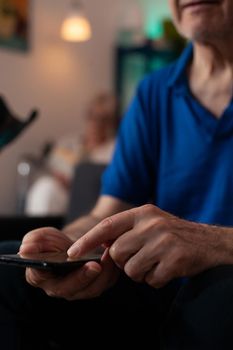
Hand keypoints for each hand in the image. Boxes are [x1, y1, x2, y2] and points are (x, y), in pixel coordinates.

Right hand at [19, 227, 119, 298]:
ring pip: (90, 290)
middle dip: (82, 278)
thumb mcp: (45, 236)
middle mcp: (58, 288)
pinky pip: (104, 284)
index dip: (46, 270)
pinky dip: (110, 271)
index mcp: (39, 275)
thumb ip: (35, 240)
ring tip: (107, 257)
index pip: (39, 275)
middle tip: (94, 265)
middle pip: (68, 289)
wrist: (77, 244)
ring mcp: (78, 290)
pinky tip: (112, 256)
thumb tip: (26, 249)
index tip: (57, 261)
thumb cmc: (58, 242)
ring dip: (101, 275)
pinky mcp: (95, 286)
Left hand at [68, 204, 229, 287]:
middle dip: (124, 261)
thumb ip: (126, 230)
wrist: (208, 241)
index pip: (107, 226)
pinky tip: (167, 268)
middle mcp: (152, 224)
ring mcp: (164, 242)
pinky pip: (151, 281)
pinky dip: (156, 279)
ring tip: (156, 262)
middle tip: (140, 258)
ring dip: (141, 272)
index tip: (72, 253)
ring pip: (132, 270)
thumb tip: (101, 245)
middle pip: (118, 253)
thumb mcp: (150, 222)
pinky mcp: (174, 260)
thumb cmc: (172, 233)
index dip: (87, 240)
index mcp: (143, 212)